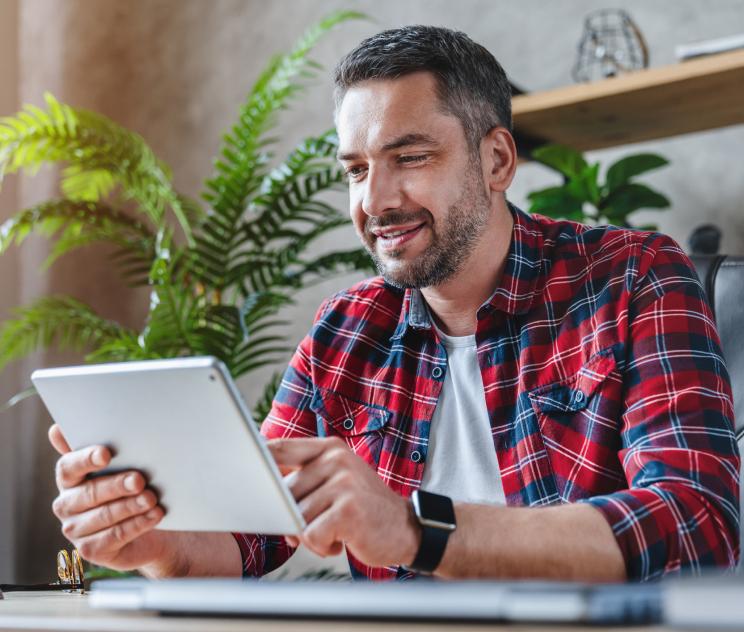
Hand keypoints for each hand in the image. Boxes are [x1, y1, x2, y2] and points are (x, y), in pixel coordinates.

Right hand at [48, 424, 181, 574]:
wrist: (148, 524)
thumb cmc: (130, 487)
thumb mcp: (119, 464)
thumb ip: (94, 445)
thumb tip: (58, 428)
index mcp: (69, 479)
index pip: (68, 466)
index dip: (86, 459)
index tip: (107, 453)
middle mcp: (66, 504)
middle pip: (90, 493)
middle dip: (117, 485)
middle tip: (140, 479)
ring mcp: (76, 530)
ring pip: (105, 516)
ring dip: (131, 506)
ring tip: (152, 498)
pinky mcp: (91, 550)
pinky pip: (115, 536)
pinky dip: (138, 524)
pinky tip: (154, 514)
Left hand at [269, 437, 420, 567]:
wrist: (407, 528)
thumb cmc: (363, 507)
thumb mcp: (337, 479)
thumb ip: (304, 476)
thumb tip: (260, 486)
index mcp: (330, 448)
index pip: (280, 448)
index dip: (257, 462)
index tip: (241, 473)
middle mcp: (336, 459)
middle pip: (283, 492)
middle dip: (292, 517)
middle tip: (318, 523)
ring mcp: (344, 483)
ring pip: (296, 517)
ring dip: (310, 536)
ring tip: (335, 530)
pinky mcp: (348, 509)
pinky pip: (311, 535)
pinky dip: (322, 547)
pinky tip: (342, 541)